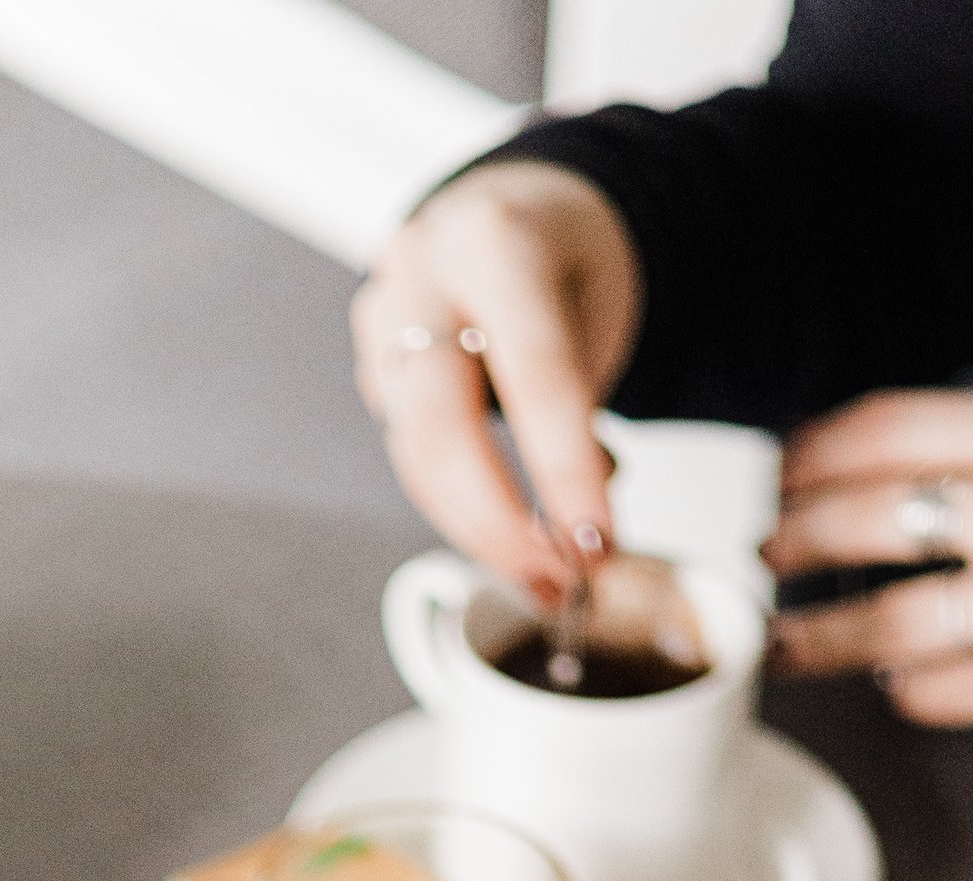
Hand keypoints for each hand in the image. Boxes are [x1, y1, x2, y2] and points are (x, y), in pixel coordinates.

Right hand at [352, 164, 642, 597]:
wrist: (508, 204)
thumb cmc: (565, 255)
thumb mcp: (601, 303)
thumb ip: (585, 405)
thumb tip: (579, 532)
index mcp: (495, 241)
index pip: (534, 377)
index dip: (565, 473)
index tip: (598, 547)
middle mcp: (421, 276)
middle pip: (443, 433)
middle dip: (501, 526)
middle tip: (557, 584)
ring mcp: (382, 321)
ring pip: (420, 458)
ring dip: (483, 532)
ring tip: (546, 576)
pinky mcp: (370, 365)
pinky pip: (414, 455)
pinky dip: (465, 503)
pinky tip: (514, 526)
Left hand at [767, 391, 972, 772]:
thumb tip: (849, 463)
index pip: (889, 426)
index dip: (812, 456)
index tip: (778, 479)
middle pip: (867, 517)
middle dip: (794, 542)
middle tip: (768, 558)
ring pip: (883, 621)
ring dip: (816, 638)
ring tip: (785, 644)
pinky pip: (929, 691)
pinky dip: (902, 691)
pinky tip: (900, 682)